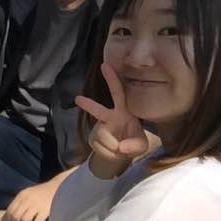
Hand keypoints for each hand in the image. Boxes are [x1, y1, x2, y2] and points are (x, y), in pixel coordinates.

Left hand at [3, 180, 56, 220]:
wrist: (57, 187)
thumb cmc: (42, 192)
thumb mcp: (28, 193)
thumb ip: (20, 201)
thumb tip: (11, 213)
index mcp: (22, 195)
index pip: (10, 210)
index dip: (9, 219)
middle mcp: (27, 200)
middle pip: (15, 216)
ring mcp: (36, 205)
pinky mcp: (45, 210)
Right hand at [74, 63, 148, 178]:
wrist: (120, 154)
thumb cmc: (133, 142)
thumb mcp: (142, 145)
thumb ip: (135, 145)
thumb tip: (120, 146)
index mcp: (124, 111)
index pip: (118, 93)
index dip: (112, 79)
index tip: (104, 65)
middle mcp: (109, 117)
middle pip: (98, 110)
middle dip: (89, 105)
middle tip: (78, 99)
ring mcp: (100, 128)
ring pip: (103, 136)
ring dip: (113, 146)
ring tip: (119, 150)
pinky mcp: (94, 139)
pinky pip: (102, 148)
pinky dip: (111, 154)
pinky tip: (114, 153)